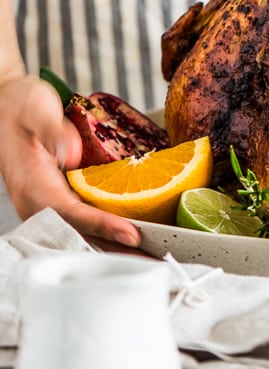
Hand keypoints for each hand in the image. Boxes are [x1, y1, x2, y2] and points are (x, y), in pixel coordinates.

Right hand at [0, 75, 140, 245]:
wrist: (6, 109)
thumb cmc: (20, 106)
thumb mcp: (35, 106)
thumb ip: (52, 128)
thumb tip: (72, 153)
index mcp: (32, 185)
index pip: (70, 213)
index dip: (101, 226)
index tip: (132, 234)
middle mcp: (38, 204)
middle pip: (80, 237)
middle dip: (115, 253)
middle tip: (154, 263)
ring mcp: (47, 208)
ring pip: (83, 237)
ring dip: (115, 250)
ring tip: (153, 261)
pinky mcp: (57, 205)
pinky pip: (83, 227)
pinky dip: (108, 237)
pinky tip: (136, 242)